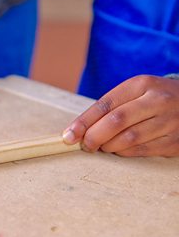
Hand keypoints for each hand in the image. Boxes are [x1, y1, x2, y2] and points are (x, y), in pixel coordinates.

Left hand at [63, 75, 178, 156]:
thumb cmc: (151, 99)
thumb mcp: (133, 92)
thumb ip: (108, 108)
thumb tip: (77, 130)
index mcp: (141, 84)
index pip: (105, 104)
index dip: (84, 122)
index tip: (69, 135)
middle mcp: (157, 100)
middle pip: (116, 121)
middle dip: (94, 136)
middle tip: (85, 145)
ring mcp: (169, 121)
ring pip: (129, 139)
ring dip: (108, 146)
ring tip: (102, 146)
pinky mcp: (175, 141)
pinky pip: (142, 150)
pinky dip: (124, 153)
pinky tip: (119, 149)